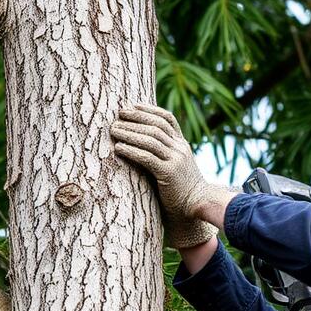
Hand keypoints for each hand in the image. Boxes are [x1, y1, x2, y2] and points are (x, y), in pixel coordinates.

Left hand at [110, 104, 217, 247]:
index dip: (149, 110)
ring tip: (113, 130)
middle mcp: (180, 148)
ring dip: (129, 132)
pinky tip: (119, 148)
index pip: (167, 118)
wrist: (197, 205)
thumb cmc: (181, 189)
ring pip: (150, 139)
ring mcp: (176, 160)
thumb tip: (142, 144)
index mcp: (182, 144)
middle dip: (135, 118)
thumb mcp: (176, 166)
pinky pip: (147, 157)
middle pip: (156, 126)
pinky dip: (131, 150)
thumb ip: (165, 154)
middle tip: (117, 115)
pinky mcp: (169, 173)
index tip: (132, 105)